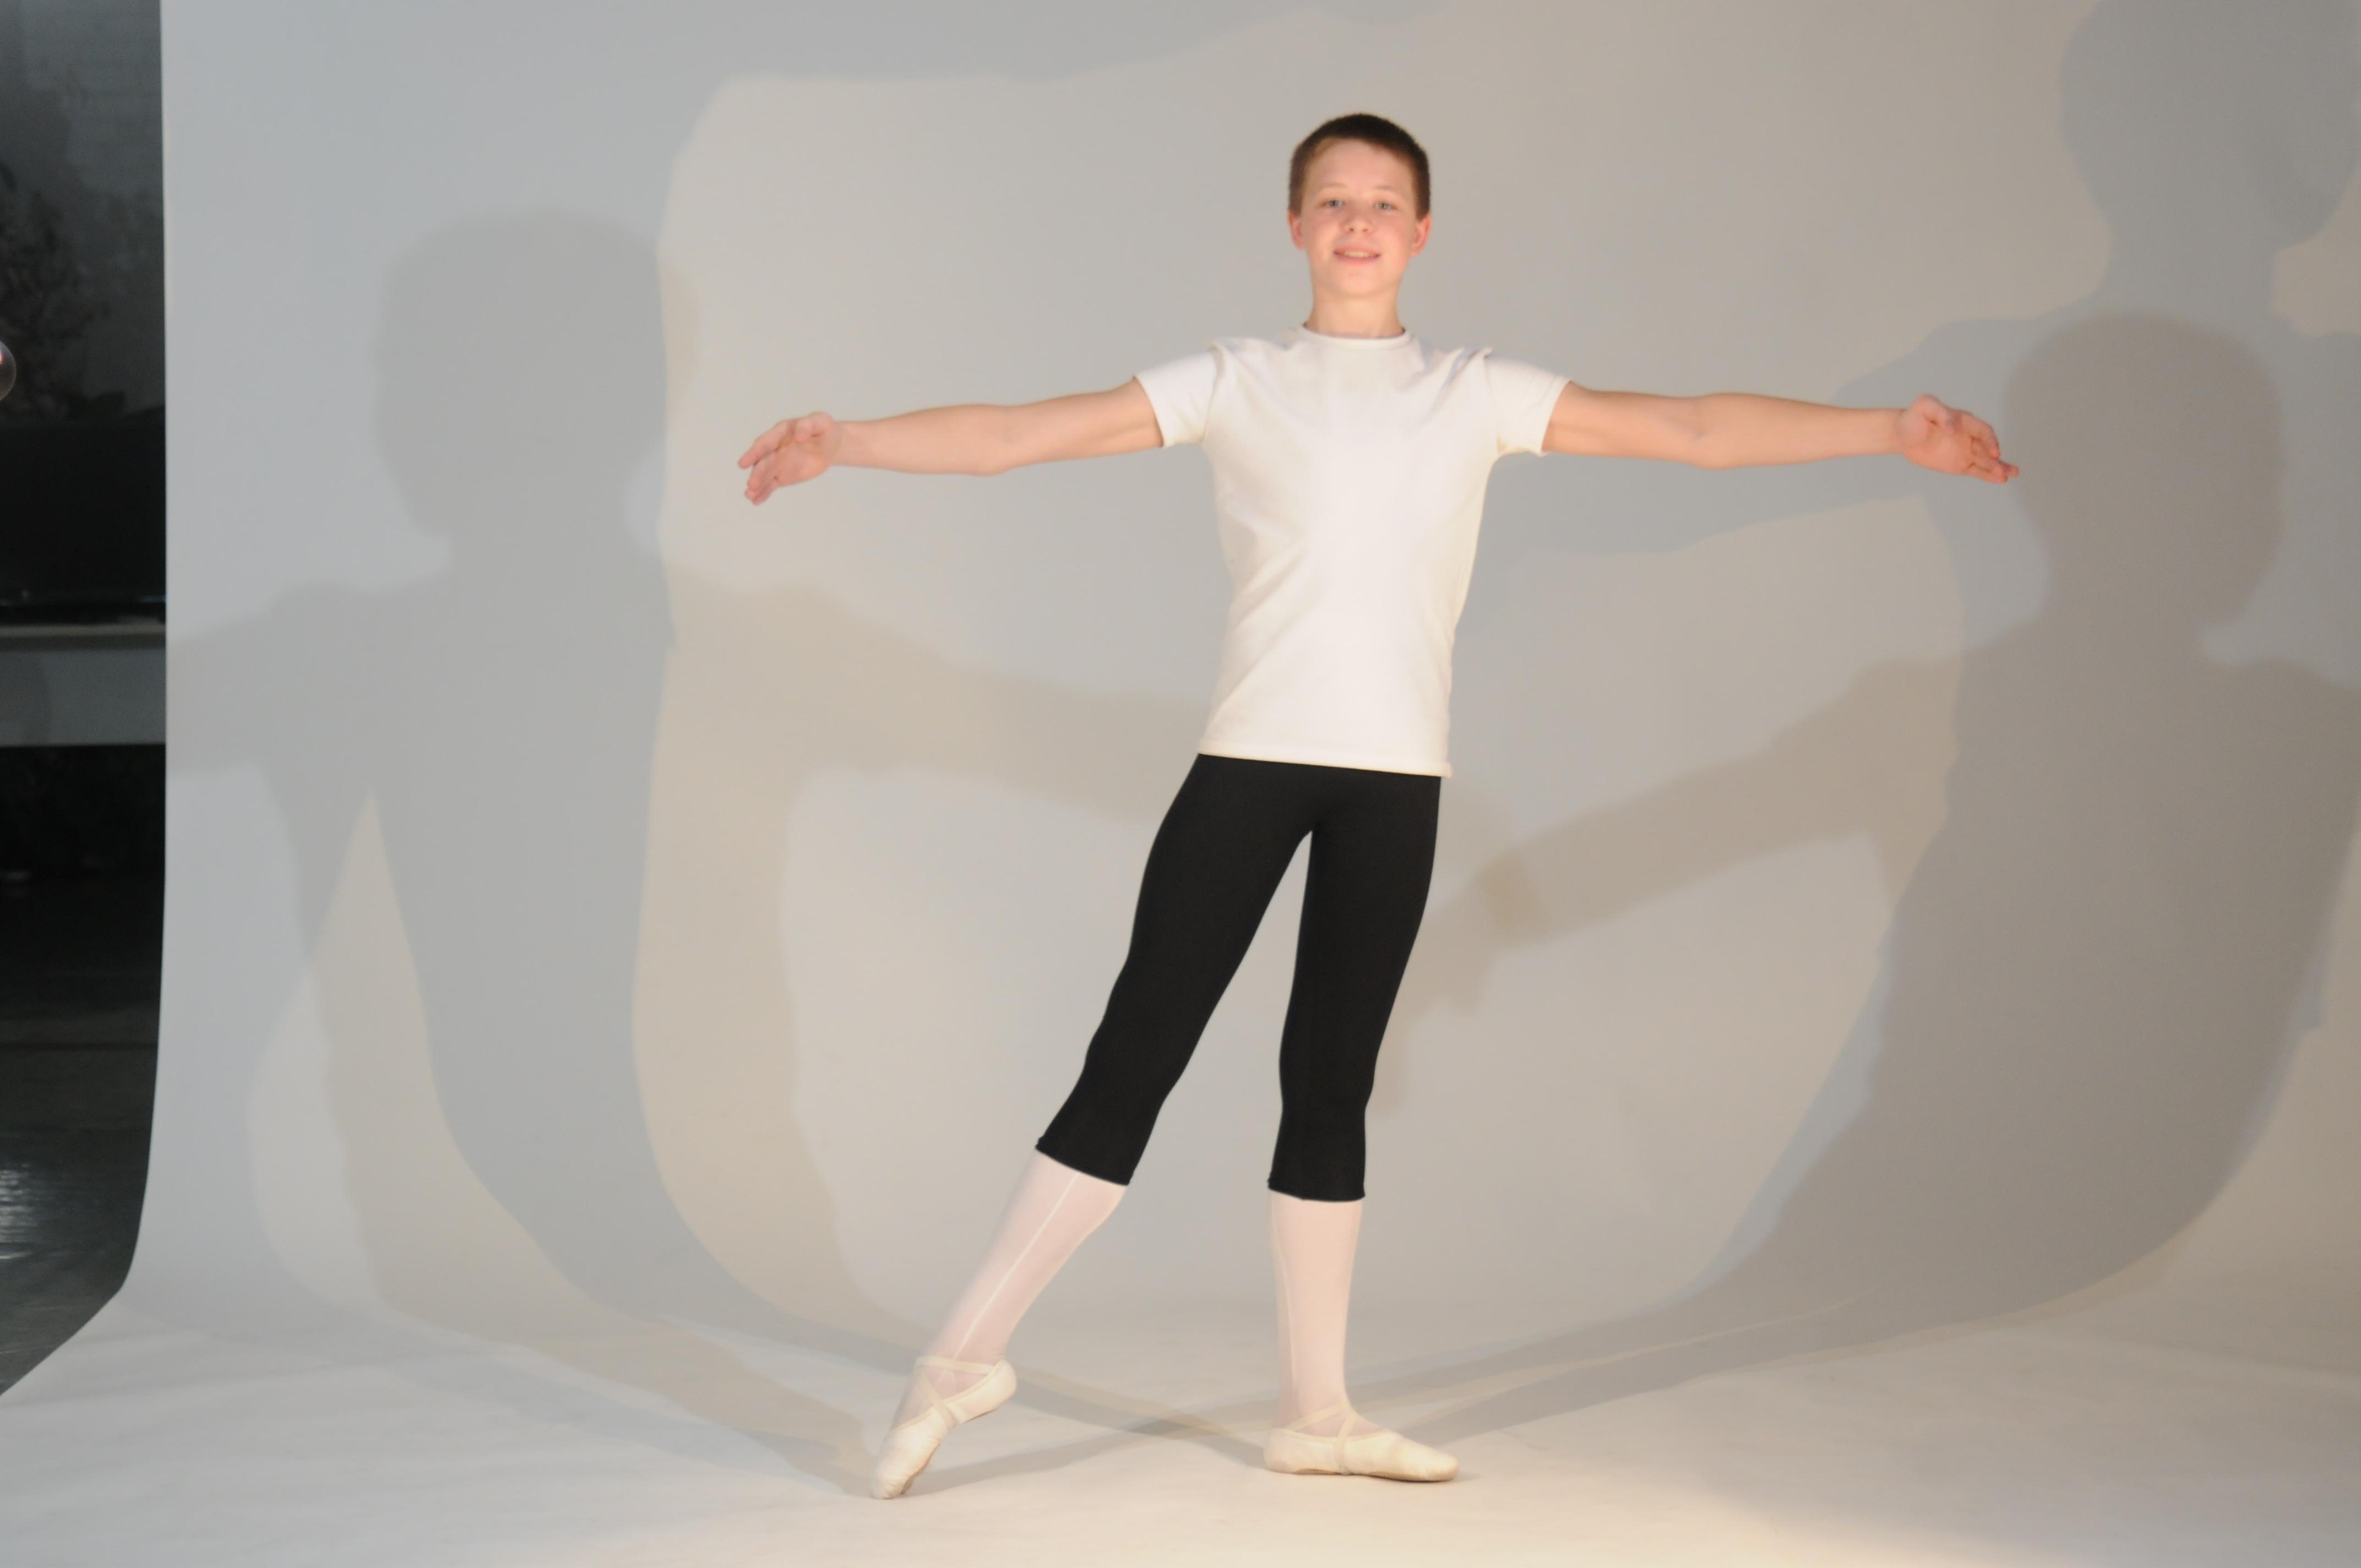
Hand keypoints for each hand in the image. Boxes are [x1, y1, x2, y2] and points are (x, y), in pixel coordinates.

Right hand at [739, 412, 842, 502]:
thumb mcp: (821, 421)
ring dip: (757, 485)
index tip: (743, 463)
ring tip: (750, 496)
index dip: (754, 453)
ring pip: (765, 475)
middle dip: (757, 473)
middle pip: (763, 462)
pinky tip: (756, 501)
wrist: (830, 445)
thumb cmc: (824, 430)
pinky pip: (771, 485)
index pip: (766, 443)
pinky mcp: (783, 476)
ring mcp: (778, 463)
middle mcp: (775, 448)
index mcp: (780, 433)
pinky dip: (764, 493)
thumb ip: (808, 425)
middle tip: (751, 484)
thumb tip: (798, 436)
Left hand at [1897, 394, 2016, 483]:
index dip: (1990, 441)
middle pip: (1987, 448)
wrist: (1902, 434)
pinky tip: (1999, 480)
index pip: (1982, 431)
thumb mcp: (1925, 406)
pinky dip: (1987, 475)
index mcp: (1965, 422)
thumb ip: (1941, 413)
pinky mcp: (1959, 465)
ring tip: (2009, 476)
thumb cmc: (1914, 417)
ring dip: (1997, 468)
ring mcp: (1966, 452)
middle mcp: (1969, 437)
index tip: (1994, 452)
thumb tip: (1953, 429)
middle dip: (1996, 460)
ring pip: (1985, 461)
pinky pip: (1976, 470)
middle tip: (2003, 470)